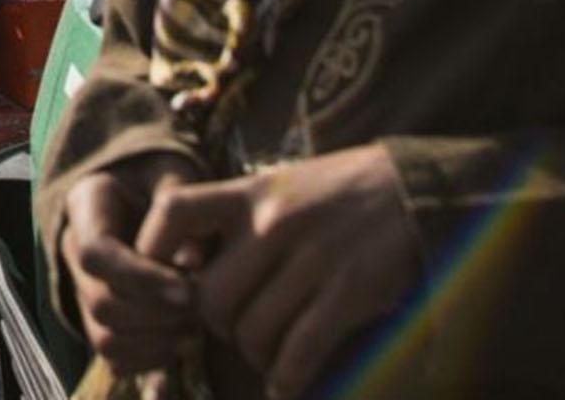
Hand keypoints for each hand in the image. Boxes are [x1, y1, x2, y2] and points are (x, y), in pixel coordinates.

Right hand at [59, 154, 200, 374]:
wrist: (145, 186)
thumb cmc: (164, 178)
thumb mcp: (174, 175)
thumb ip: (182, 212)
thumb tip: (192, 267)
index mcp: (86, 205)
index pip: (96, 252)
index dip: (141, 277)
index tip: (188, 288)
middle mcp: (73, 250)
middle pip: (99, 302)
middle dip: (156, 314)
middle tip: (199, 307)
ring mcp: (82, 287)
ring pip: (104, 337)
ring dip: (156, 342)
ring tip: (194, 327)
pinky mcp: (98, 317)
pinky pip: (113, 357)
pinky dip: (149, 360)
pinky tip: (180, 341)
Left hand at [135, 144, 418, 397]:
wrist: (412, 189)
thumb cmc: (334, 193)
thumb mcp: (275, 185)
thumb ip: (233, 216)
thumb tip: (185, 267)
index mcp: (248, 192)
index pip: (173, 212)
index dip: (152, 250)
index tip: (164, 279)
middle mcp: (273, 224)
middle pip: (210, 297)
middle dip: (213, 326)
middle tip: (231, 328)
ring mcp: (312, 259)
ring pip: (252, 332)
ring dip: (254, 355)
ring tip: (266, 354)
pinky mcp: (349, 292)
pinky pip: (300, 351)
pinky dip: (286, 379)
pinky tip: (284, 388)